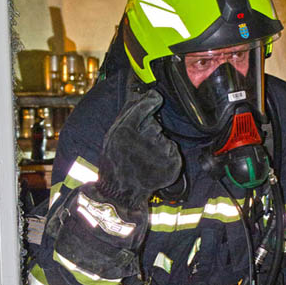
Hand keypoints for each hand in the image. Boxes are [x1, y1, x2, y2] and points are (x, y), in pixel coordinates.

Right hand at [96, 89, 181, 207]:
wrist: (121, 191)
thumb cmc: (115, 162)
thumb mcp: (112, 136)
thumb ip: (126, 114)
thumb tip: (138, 94)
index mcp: (127, 130)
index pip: (145, 106)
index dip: (151, 100)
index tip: (155, 97)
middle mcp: (145, 138)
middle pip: (154, 124)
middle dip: (149, 130)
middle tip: (138, 145)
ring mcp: (161, 151)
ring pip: (164, 137)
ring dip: (157, 143)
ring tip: (144, 157)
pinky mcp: (173, 162)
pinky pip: (172, 149)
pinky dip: (166, 154)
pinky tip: (154, 163)